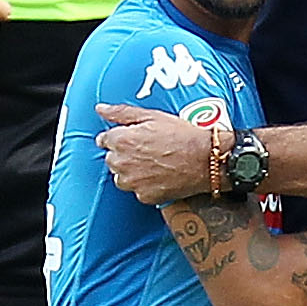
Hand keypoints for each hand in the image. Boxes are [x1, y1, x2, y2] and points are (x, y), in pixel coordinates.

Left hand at [99, 103, 219, 206]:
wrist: (206, 159)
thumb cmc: (182, 135)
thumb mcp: (152, 116)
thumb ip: (121, 112)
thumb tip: (100, 109)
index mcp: (121, 140)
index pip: (103, 140)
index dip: (117, 137)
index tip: (129, 138)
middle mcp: (122, 163)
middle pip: (111, 159)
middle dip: (123, 154)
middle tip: (146, 150)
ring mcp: (133, 182)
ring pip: (122, 177)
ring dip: (131, 171)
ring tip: (153, 163)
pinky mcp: (144, 196)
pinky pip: (137, 190)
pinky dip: (145, 184)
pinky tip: (159, 175)